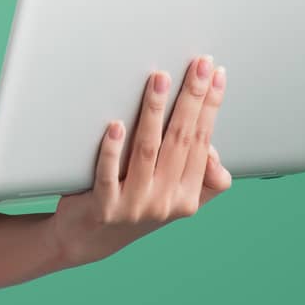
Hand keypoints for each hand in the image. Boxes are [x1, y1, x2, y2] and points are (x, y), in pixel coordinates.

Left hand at [48, 54, 234, 267]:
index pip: (202, 142)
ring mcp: (135, 205)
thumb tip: (211, 149)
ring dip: (154, 112)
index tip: (216, 75)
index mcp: (188, 197)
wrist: (88, 239)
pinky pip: (109, 173)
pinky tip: (115, 125)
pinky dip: (113, 149)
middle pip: (181, 141)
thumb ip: (199, 175)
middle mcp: (166, 202)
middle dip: (191, 98)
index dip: (210, 107)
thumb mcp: (174, 197)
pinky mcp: (104, 206)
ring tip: (158, 80)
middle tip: (197, 65)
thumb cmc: (134, 206)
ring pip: (147, 151)